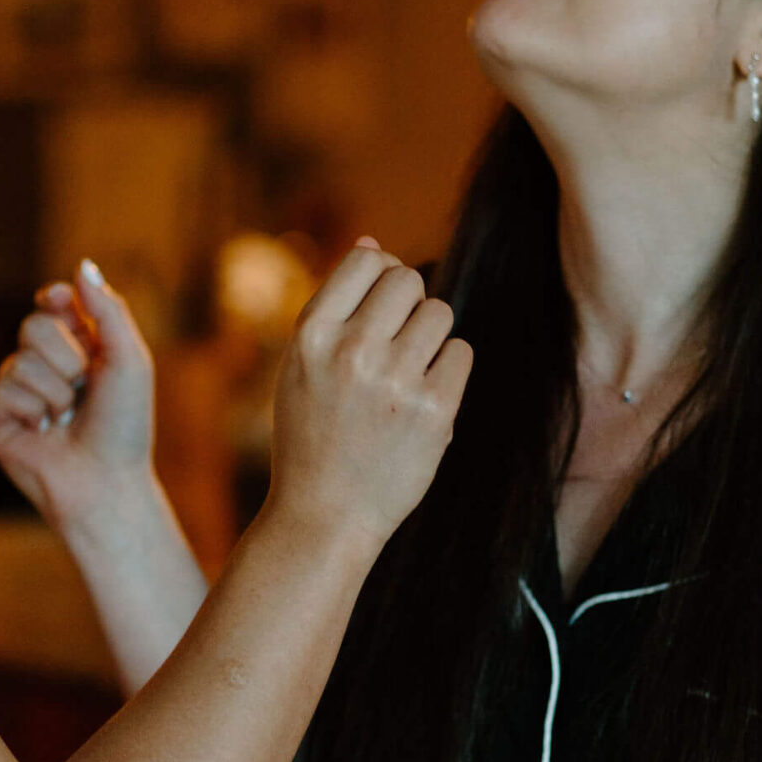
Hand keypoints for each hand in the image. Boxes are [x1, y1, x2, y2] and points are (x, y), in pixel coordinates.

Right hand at [0, 262, 155, 535]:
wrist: (103, 481)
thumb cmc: (123, 425)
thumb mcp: (128, 359)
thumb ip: (108, 310)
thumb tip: (81, 264)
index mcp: (78, 347)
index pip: (54, 302)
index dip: (55, 298)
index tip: (60, 301)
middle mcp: (44, 365)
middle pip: (33, 324)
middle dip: (66, 356)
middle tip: (83, 388)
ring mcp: (16, 390)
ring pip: (19, 360)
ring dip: (54, 392)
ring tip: (66, 420)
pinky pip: (1, 390)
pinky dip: (31, 411)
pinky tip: (42, 433)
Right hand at [265, 239, 471, 550]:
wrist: (324, 517)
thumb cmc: (312, 435)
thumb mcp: (300, 366)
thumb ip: (334, 305)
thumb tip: (373, 243)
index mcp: (311, 334)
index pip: (366, 260)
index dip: (380, 275)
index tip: (378, 307)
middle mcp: (351, 350)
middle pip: (408, 281)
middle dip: (409, 304)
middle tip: (395, 344)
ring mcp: (394, 379)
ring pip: (439, 312)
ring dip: (430, 336)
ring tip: (406, 373)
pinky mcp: (433, 409)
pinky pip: (460, 352)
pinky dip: (447, 371)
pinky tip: (422, 398)